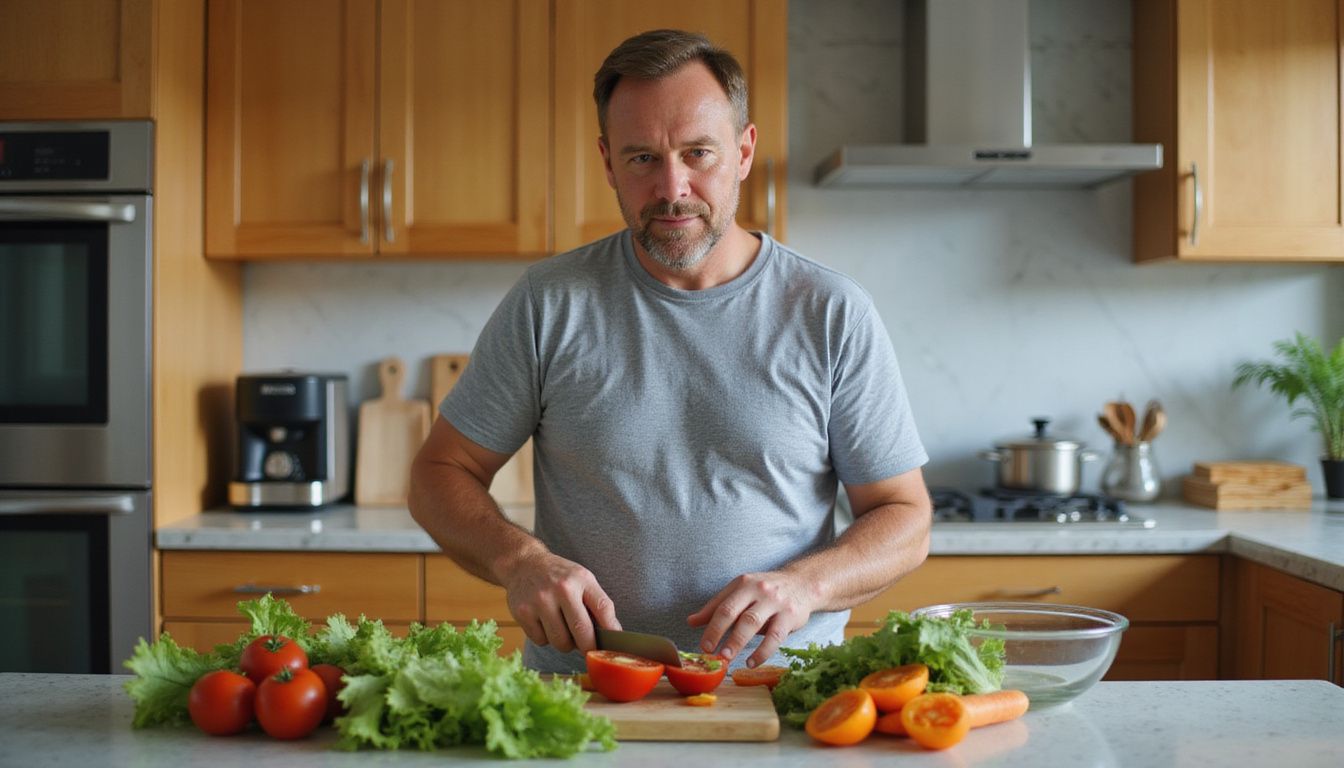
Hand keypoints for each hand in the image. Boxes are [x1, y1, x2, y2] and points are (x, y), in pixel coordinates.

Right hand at [500, 551, 620, 653]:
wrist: (524, 564)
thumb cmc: (559, 576)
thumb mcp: (582, 579)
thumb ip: (598, 603)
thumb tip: (613, 634)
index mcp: (581, 579)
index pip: (603, 609)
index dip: (611, 631)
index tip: (611, 645)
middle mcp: (561, 588)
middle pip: (582, 632)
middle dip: (587, 646)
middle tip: (586, 647)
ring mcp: (540, 601)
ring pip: (561, 642)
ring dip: (564, 643)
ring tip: (562, 628)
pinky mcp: (522, 612)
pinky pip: (541, 641)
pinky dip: (545, 638)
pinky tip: (544, 623)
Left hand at [687, 571, 816, 667]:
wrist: (803, 584)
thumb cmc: (766, 592)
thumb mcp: (741, 592)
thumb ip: (717, 607)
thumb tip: (691, 621)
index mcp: (742, 584)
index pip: (722, 606)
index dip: (711, 626)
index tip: (703, 645)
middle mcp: (758, 590)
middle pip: (736, 613)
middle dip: (721, 633)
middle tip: (712, 653)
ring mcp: (775, 602)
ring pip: (753, 623)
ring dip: (739, 642)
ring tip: (728, 657)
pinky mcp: (790, 615)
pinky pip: (775, 636)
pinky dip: (763, 651)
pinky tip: (752, 662)